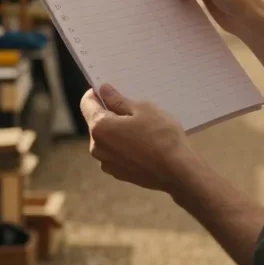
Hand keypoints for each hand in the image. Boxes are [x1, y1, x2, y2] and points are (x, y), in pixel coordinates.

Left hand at [80, 85, 196, 192]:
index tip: (109, 90)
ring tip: (141, 129)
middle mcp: (97, 147)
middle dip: (110, 113)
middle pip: (96, 121)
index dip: (96, 93)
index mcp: (99, 127)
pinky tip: (142, 144)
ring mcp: (106, 162)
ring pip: (106, 138)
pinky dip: (123, 146)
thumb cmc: (161, 136)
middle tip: (133, 110)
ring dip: (117, 131)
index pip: (86, 103)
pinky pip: (115, 152)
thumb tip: (103, 90)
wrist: (177, 172)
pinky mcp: (117, 173)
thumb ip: (118, 99)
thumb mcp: (143, 109)